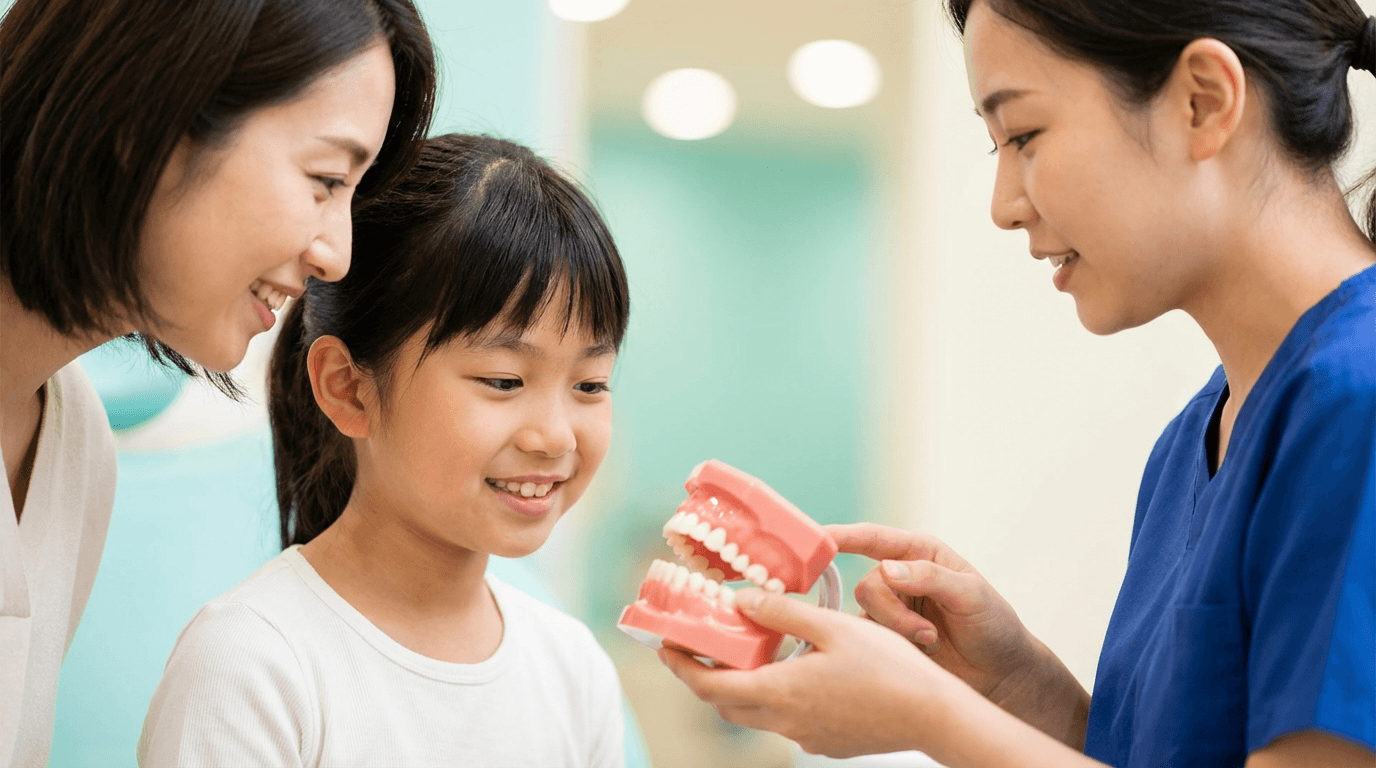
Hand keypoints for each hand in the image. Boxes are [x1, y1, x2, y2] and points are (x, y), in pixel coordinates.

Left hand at [658, 587, 957, 757]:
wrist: (936, 716)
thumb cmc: (890, 668)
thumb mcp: (834, 626)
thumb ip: (783, 612)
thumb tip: (740, 602)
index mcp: (780, 692)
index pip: (709, 686)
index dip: (680, 667)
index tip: (664, 646)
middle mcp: (786, 722)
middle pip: (728, 703)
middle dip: (706, 676)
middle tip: (699, 645)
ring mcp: (808, 738)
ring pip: (758, 713)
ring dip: (744, 685)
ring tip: (750, 650)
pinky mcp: (828, 743)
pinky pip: (788, 720)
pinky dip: (777, 696)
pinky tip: (797, 670)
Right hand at [830, 523, 1088, 747]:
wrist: (1000, 676)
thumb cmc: (994, 627)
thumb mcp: (971, 595)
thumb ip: (930, 577)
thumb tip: (886, 569)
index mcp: (919, 553)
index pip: (873, 538)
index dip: (842, 536)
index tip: (818, 538)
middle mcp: (899, 577)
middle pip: (867, 585)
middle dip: (893, 612)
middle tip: (927, 633)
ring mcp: (890, 609)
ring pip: (865, 614)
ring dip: (896, 631)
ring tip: (930, 642)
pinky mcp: (885, 639)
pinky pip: (865, 637)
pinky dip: (888, 647)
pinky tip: (917, 654)